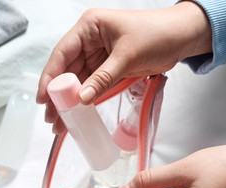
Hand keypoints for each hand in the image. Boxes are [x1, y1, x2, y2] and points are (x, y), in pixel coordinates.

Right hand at [37, 1, 211, 133]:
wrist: (182, 37)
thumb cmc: (157, 34)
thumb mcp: (127, 56)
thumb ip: (103, 78)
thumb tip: (81, 99)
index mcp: (89, 27)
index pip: (62, 53)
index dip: (50, 77)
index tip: (43, 99)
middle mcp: (89, 40)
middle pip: (67, 70)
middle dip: (58, 94)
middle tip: (52, 118)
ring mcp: (98, 55)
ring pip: (78, 80)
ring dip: (70, 101)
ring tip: (61, 123)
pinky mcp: (108, 67)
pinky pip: (93, 85)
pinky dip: (85, 99)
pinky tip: (78, 114)